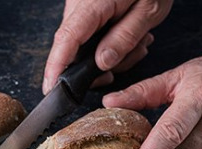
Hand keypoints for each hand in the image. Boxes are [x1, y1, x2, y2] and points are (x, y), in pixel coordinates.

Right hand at [43, 0, 172, 93]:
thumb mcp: (150, 9)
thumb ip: (125, 37)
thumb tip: (102, 64)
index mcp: (93, 3)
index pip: (67, 39)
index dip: (56, 66)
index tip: (51, 88)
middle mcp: (78, 5)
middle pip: (73, 48)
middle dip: (100, 65)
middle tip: (132, 56)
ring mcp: (78, 7)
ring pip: (83, 46)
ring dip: (111, 53)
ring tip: (139, 41)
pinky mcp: (84, 10)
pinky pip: (89, 37)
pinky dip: (108, 43)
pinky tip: (130, 35)